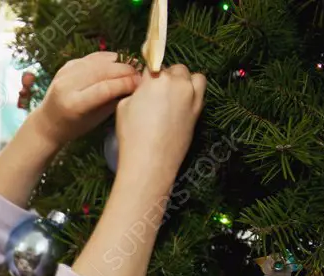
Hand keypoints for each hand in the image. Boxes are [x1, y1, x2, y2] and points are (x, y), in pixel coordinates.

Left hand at [27, 52, 140, 144]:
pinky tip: (118, 63)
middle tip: (140, 73)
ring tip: (132, 67)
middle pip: (102, 71)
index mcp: (74, 104)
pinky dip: (107, 58)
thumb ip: (113, 100)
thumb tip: (135, 84)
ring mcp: (64, 73)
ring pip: (98, 61)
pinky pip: (91, 57)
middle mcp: (67, 86)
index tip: (140, 82)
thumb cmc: (74, 126)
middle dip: (125, 70)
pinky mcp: (66, 65)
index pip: (105, 88)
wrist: (48, 122)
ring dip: (118, 62)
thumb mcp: (96, 119)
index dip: (125, 83)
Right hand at [115, 64, 205, 186]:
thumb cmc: (132, 136)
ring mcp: (191, 95)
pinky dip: (193, 91)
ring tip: (173, 94)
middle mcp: (177, 82)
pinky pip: (201, 90)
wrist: (151, 161)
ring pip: (191, 76)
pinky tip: (183, 102)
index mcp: (156, 79)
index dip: (148, 74)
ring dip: (183, 80)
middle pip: (174, 69)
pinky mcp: (199, 109)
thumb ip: (136, 92)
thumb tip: (142, 89)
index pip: (153, 64)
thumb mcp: (123, 107)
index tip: (145, 82)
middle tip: (156, 93)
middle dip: (166, 77)